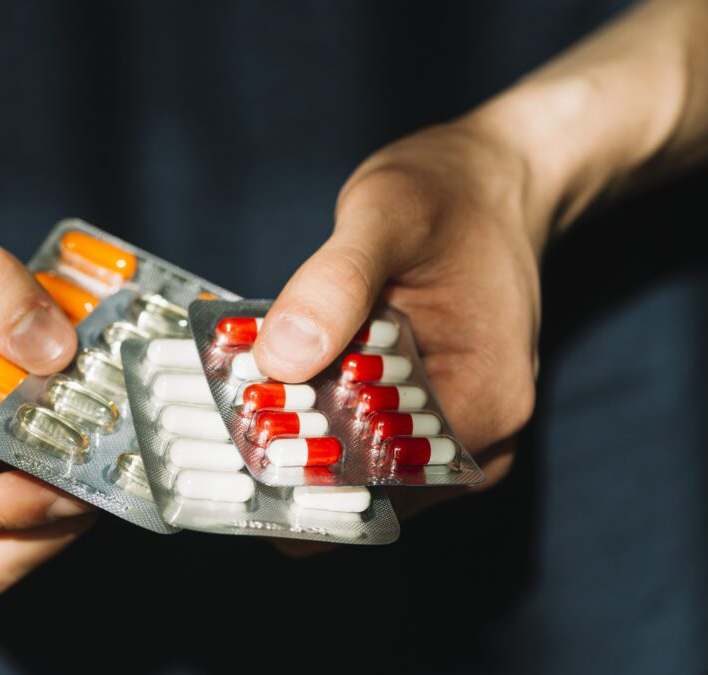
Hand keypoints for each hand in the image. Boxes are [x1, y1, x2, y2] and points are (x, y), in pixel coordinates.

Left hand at [255, 120, 545, 515]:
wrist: (491, 177)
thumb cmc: (450, 191)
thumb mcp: (387, 215)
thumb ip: (336, 283)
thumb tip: (279, 359)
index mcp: (487, 399)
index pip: (383, 480)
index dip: (303, 475)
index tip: (234, 452)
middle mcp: (480, 435)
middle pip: (370, 487)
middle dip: (291, 464)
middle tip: (215, 433)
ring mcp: (456, 429)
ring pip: (363, 469)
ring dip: (299, 444)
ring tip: (232, 412)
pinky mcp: (427, 411)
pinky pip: (366, 437)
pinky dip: (319, 420)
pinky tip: (271, 391)